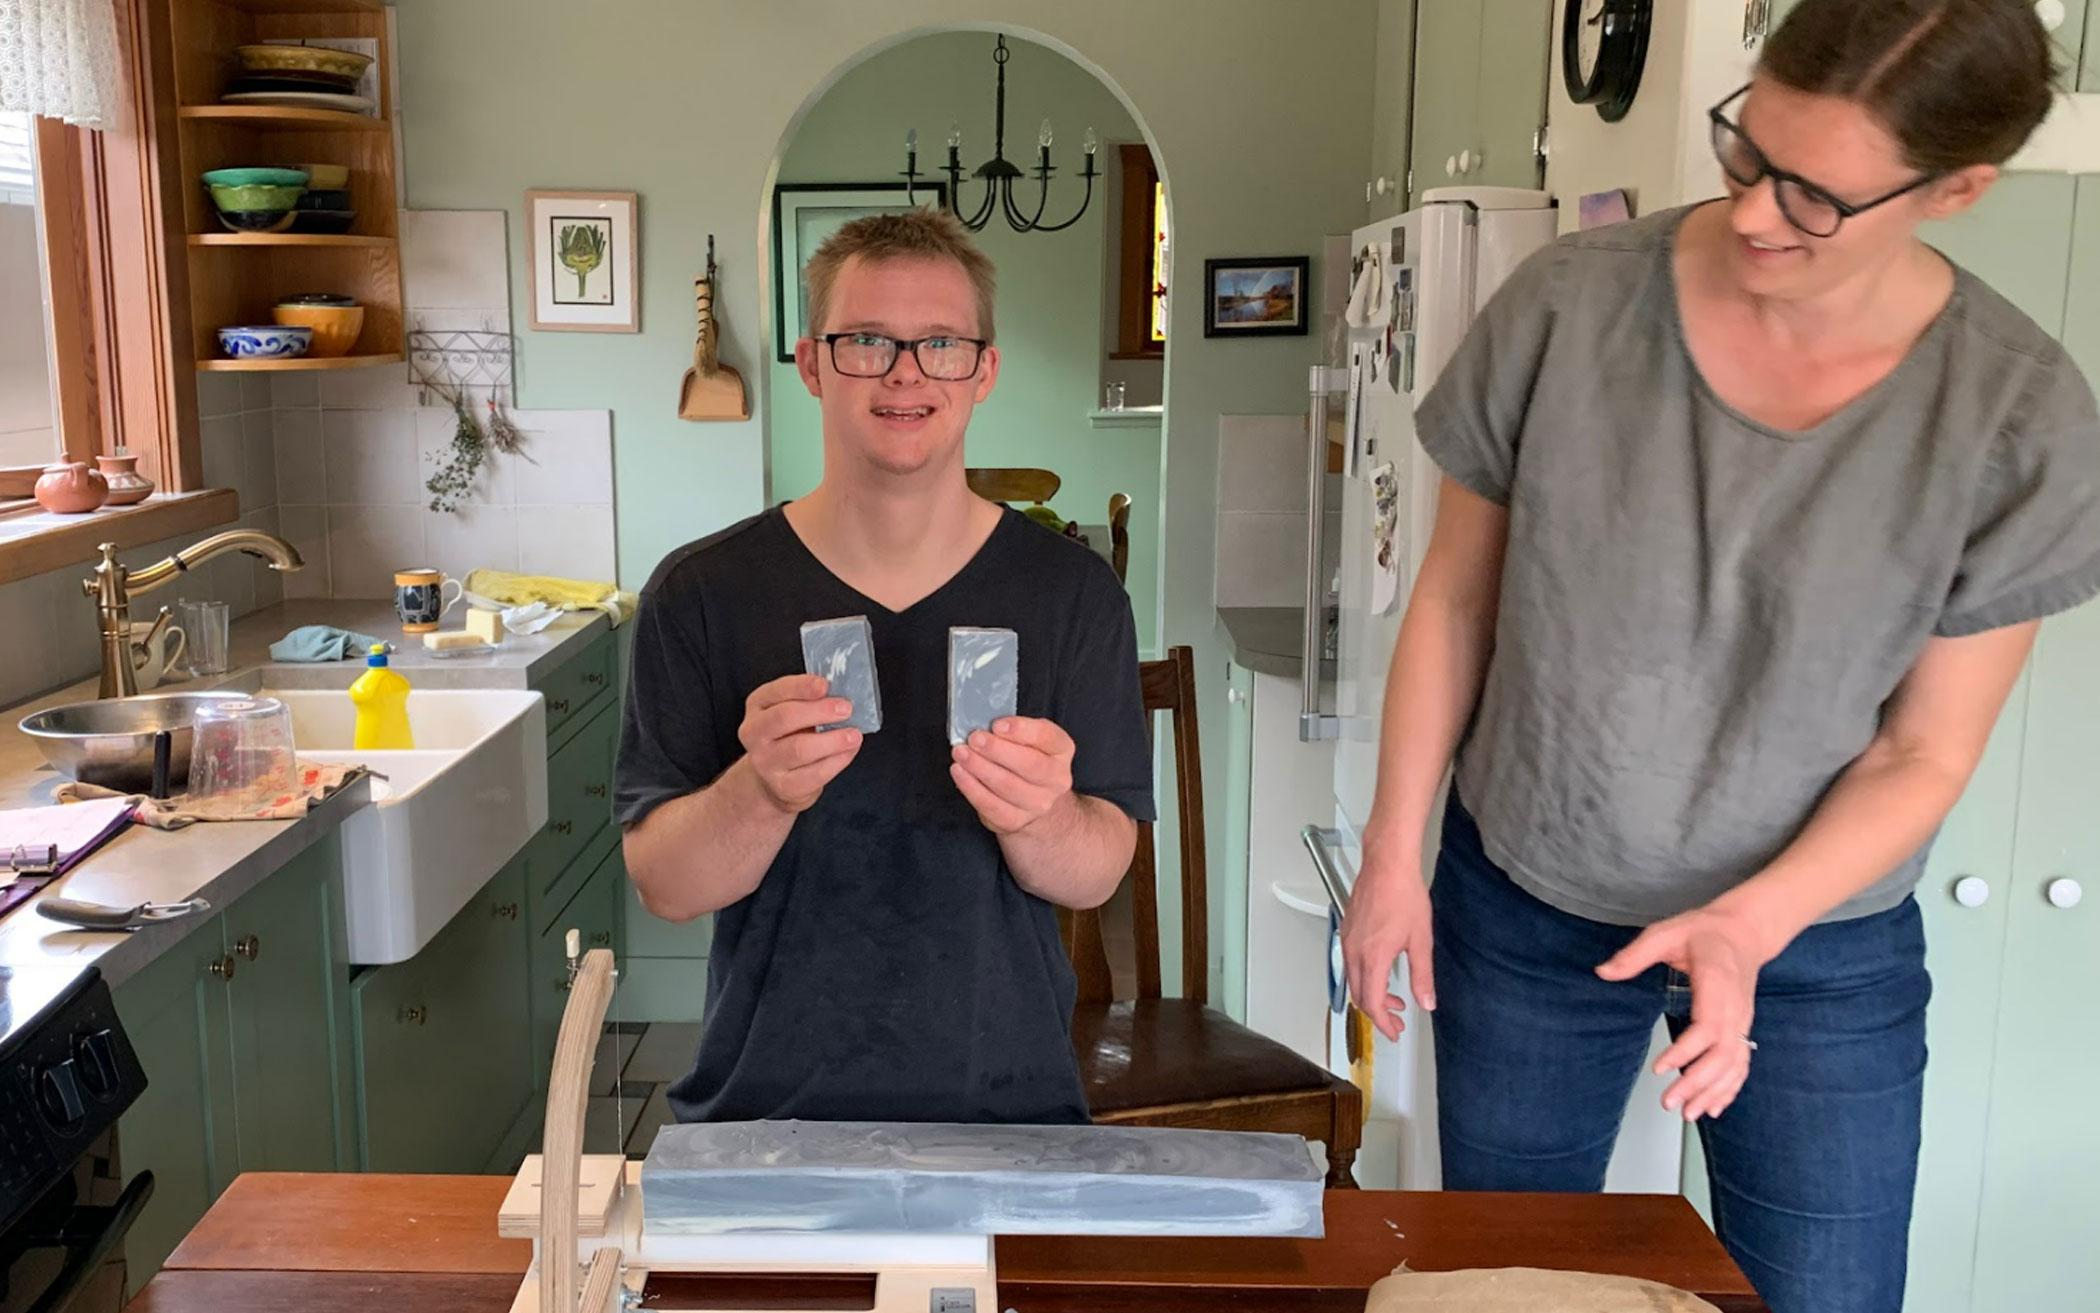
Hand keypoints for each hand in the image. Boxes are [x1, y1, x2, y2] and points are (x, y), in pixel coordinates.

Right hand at [736, 673, 862, 814]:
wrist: (773, 780)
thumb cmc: (789, 736)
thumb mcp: (791, 711)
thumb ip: (809, 700)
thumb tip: (840, 695)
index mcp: (757, 706)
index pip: (776, 691)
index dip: (801, 687)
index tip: (825, 685)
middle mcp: (754, 733)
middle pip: (785, 718)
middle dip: (819, 711)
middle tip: (846, 709)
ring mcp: (766, 762)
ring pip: (799, 749)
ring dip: (832, 740)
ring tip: (853, 735)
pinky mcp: (784, 786)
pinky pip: (814, 773)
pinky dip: (836, 761)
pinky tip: (849, 751)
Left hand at [950, 717, 1073, 834]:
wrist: (1035, 801)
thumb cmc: (1026, 761)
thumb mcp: (1029, 739)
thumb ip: (1012, 730)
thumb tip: (983, 725)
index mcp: (1061, 750)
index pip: (1046, 737)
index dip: (1022, 730)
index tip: (997, 724)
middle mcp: (1056, 779)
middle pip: (1029, 764)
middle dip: (997, 750)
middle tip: (974, 738)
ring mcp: (1038, 803)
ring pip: (1007, 785)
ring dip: (979, 767)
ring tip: (961, 753)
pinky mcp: (1016, 821)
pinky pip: (991, 805)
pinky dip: (971, 787)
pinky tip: (959, 772)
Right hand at [1339, 836, 1434, 1041]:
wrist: (1387, 865)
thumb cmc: (1404, 895)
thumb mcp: (1420, 940)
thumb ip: (1422, 976)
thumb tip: (1426, 1002)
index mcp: (1373, 958)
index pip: (1373, 1003)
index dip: (1384, 1023)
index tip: (1395, 1031)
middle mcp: (1354, 952)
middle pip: (1359, 996)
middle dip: (1378, 1013)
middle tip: (1396, 1019)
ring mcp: (1347, 940)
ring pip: (1352, 980)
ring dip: (1371, 994)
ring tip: (1394, 998)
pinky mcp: (1346, 930)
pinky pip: (1349, 963)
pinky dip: (1364, 977)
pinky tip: (1381, 971)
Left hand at [1597, 904, 1770, 1121]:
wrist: (1744, 932)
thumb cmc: (1704, 931)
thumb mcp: (1665, 932)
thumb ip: (1635, 954)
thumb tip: (1603, 972)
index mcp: (1718, 983)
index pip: (1708, 1026)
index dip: (1686, 1051)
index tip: (1660, 1068)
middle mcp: (1736, 1008)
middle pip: (1723, 1054)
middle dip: (1697, 1082)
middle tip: (1669, 1102)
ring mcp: (1743, 1022)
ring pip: (1734, 1065)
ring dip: (1712, 1092)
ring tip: (1687, 1114)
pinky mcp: (1742, 1029)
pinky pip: (1741, 1064)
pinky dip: (1729, 1089)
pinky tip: (1713, 1108)